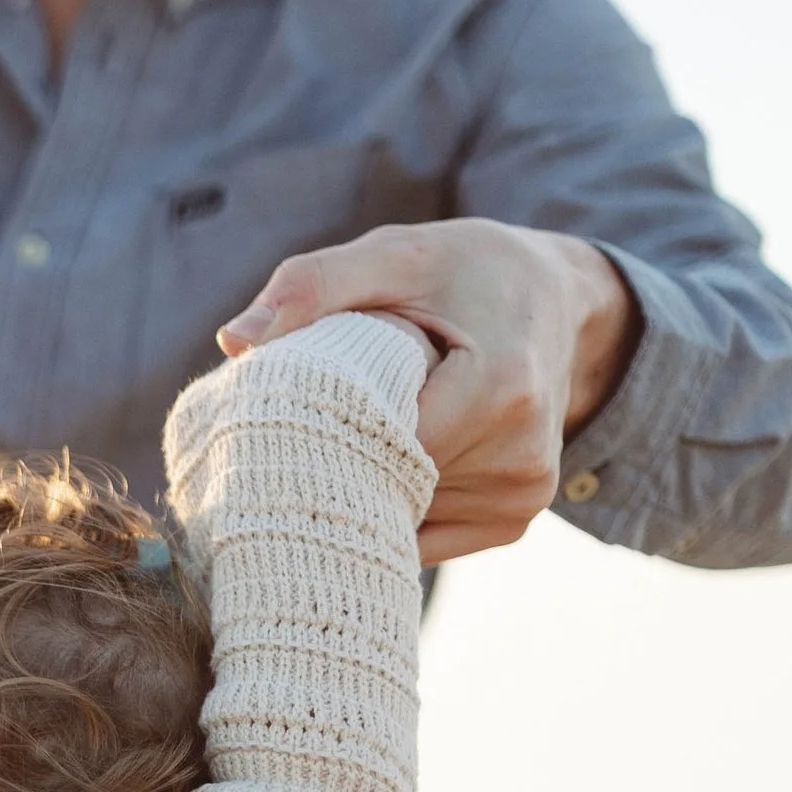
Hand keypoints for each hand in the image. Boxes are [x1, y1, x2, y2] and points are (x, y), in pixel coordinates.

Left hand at [218, 220, 639, 563]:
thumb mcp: (396, 255)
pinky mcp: (516, 518)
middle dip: (341, 460)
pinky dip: (397, 506)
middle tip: (309, 423)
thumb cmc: (467, 271)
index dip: (323, 434)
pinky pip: (425, 535)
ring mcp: (523, 495)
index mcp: (500, 387)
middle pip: (389, 486)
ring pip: (403, 517)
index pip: (380, 445)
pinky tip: (392, 461)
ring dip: (369, 485)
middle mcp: (521, 455)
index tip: (282, 417)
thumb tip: (233, 340)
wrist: (559, 300)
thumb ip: (314, 285)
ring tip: (369, 428)